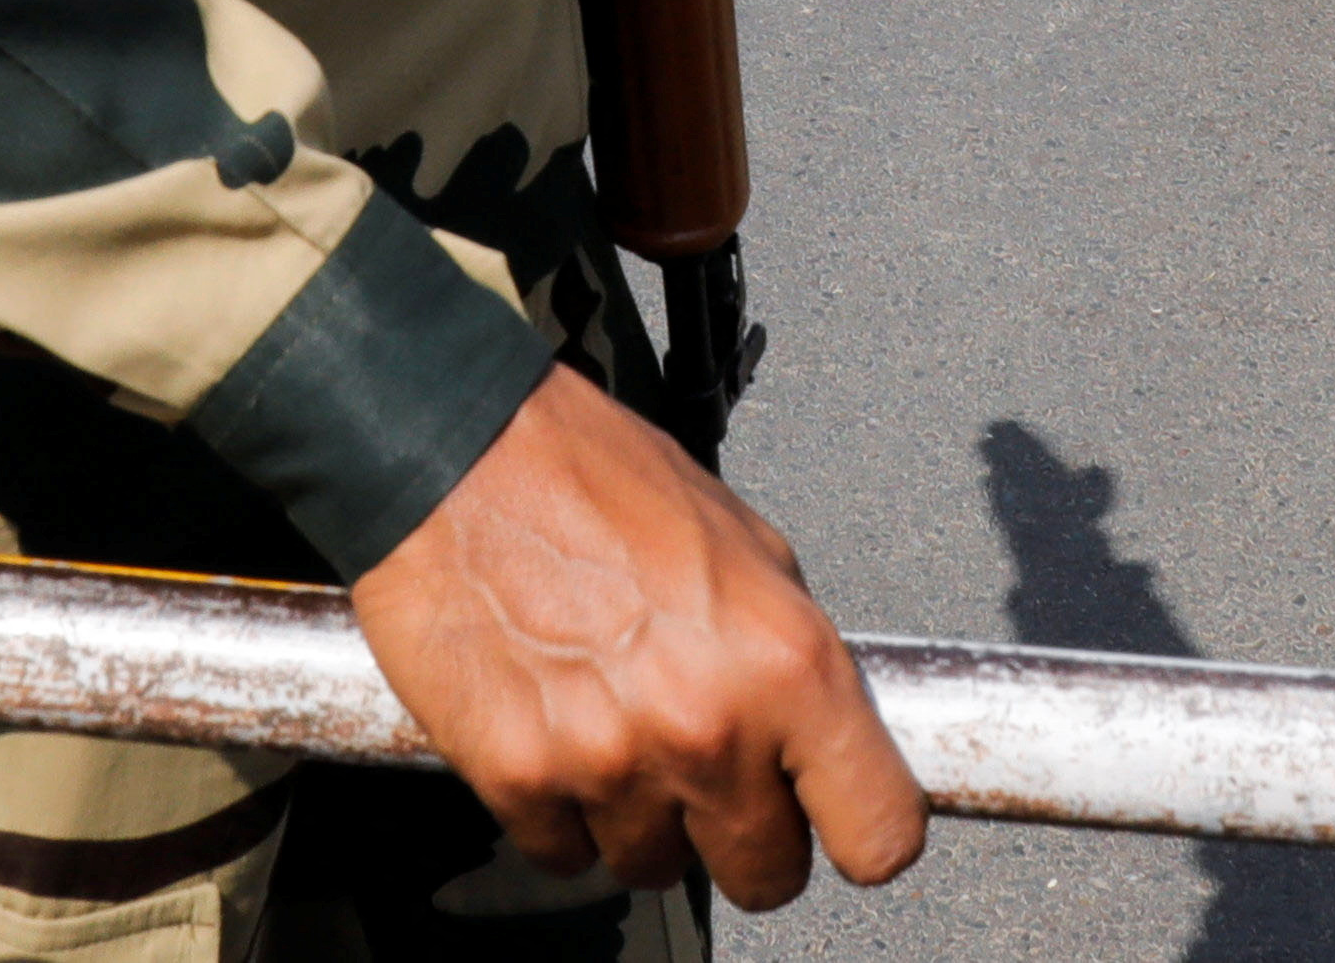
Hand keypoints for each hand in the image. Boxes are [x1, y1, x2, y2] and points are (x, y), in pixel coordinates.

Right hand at [348, 364, 925, 913]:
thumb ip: (791, 649)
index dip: (864, 835)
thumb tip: (823, 729)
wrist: (456, 458)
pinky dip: (563, 813)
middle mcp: (707, 728)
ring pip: (659, 868)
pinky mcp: (520, 781)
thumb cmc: (592, 478)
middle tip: (713, 768)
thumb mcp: (742, 541)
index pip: (878, 833)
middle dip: (746, 833)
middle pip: (768, 876)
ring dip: (646, 818)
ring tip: (617, 724)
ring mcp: (612, 765)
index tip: (842, 822)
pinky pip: (567, 854)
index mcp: (785, 663)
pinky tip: (558, 733)